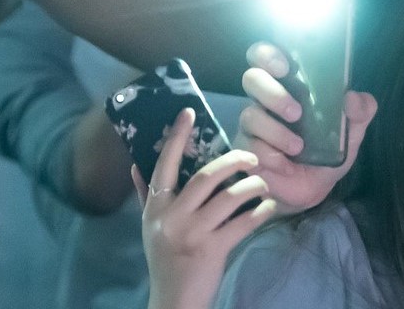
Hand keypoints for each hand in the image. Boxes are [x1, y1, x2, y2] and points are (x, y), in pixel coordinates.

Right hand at [135, 109, 277, 308]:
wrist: (173, 301)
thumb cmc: (164, 260)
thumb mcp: (149, 227)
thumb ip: (146, 196)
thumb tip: (135, 165)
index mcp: (156, 208)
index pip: (164, 165)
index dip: (176, 138)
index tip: (188, 112)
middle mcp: (170, 218)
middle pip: (205, 176)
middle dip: (234, 161)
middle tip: (253, 156)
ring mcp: (191, 234)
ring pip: (229, 198)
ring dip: (252, 186)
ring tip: (263, 183)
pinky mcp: (212, 250)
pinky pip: (243, 224)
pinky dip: (261, 212)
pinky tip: (269, 207)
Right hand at [239, 42, 376, 214]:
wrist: (316, 188)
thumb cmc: (328, 150)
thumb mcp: (352, 131)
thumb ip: (360, 111)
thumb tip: (353, 98)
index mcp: (289, 85)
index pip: (266, 56)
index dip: (268, 54)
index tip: (284, 66)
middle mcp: (266, 100)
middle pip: (252, 79)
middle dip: (272, 93)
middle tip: (296, 112)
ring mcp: (254, 125)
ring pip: (250, 115)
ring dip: (275, 131)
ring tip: (298, 147)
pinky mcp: (247, 150)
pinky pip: (250, 147)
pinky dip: (271, 156)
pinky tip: (286, 165)